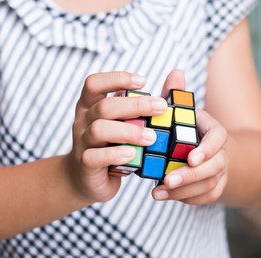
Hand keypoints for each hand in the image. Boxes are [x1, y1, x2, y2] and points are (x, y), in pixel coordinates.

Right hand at [66, 72, 167, 202]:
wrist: (89, 181)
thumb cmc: (114, 144)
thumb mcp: (128, 121)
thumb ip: (151, 100)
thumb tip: (178, 74)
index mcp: (90, 105)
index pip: (94, 83)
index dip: (117, 78)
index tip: (143, 82)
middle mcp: (83, 121)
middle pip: (104, 106)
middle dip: (135, 105)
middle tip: (161, 107)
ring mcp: (82, 143)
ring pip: (99, 130)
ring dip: (129, 132)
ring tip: (152, 137)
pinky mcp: (86, 165)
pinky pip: (95, 157)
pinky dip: (116, 154)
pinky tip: (133, 154)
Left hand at [152, 71, 228, 204]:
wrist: (210, 151)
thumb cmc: (190, 128)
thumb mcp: (183, 111)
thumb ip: (176, 95)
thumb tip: (175, 72)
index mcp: (215, 131)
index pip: (218, 139)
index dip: (207, 149)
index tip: (191, 158)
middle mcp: (221, 152)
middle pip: (215, 167)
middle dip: (191, 176)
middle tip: (167, 181)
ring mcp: (221, 172)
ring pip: (209, 186)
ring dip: (184, 191)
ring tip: (157, 193)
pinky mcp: (216, 187)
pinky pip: (207, 197)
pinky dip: (188, 199)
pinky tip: (167, 197)